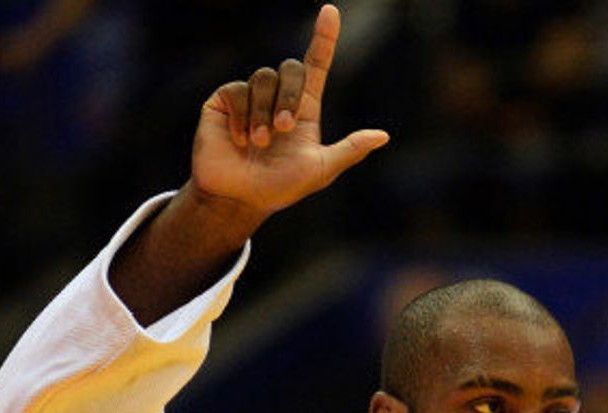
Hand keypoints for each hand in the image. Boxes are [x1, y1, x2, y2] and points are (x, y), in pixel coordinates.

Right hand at [191, 4, 388, 219]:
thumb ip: (349, 150)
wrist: (239, 199)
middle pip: (290, 69)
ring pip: (263, 79)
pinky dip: (242, 117)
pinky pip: (237, 91)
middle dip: (289, 98)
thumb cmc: (280, 187)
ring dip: (264, 114)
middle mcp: (278, 98)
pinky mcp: (224, 101)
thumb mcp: (320, 170)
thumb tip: (383, 136)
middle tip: (283, 130)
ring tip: (259, 143)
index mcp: (304, 108)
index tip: (331, 12)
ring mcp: (250, 97)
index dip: (324, 38)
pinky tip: (240, 140)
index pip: (316, 65)